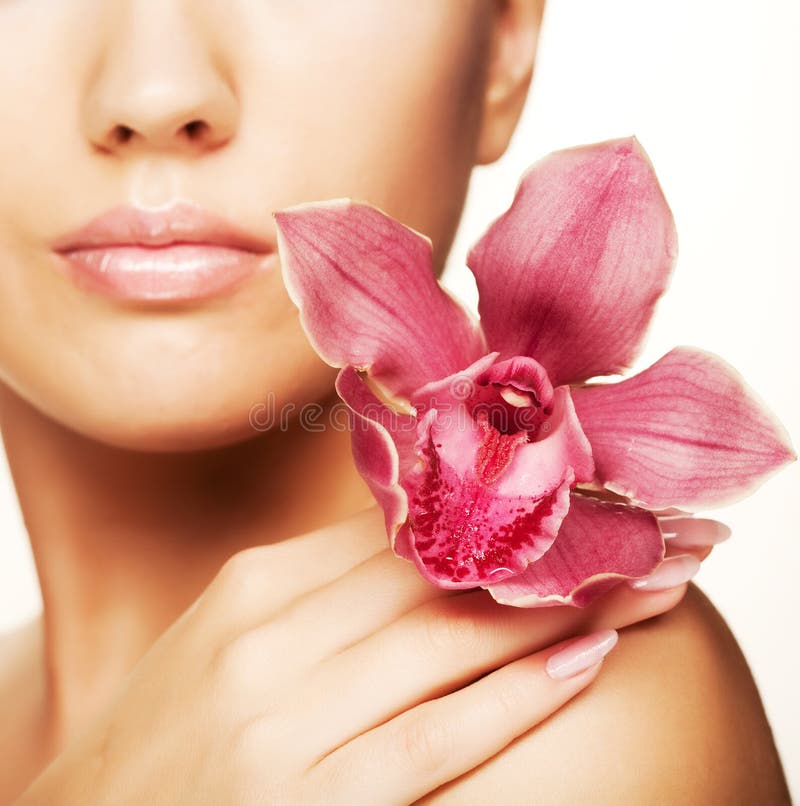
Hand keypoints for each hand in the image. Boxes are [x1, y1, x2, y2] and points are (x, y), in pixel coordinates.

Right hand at [17, 505, 723, 805]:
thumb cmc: (171, 737)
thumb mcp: (232, 639)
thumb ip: (323, 596)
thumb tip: (424, 550)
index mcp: (256, 585)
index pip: (398, 532)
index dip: (493, 510)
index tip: (563, 490)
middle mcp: (273, 636)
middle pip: (435, 572)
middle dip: (537, 545)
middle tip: (625, 518)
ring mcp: (288, 717)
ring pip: (450, 638)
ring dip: (552, 606)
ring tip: (632, 574)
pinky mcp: (313, 799)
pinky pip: (437, 733)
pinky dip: (517, 692)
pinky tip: (583, 657)